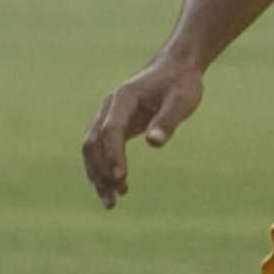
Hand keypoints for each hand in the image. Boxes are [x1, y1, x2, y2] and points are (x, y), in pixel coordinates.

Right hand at [82, 57, 207, 207]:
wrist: (174, 70)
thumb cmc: (180, 84)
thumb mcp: (181, 100)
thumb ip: (167, 121)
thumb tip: (154, 143)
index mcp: (123, 98)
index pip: (111, 129)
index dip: (114, 154)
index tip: (122, 178)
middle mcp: (109, 107)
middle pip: (93, 142)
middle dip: (101, 170)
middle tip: (117, 195)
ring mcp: (107, 117)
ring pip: (91, 149)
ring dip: (97, 175)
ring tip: (111, 203)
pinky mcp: (113, 126)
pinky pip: (100, 150)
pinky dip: (103, 170)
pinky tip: (114, 189)